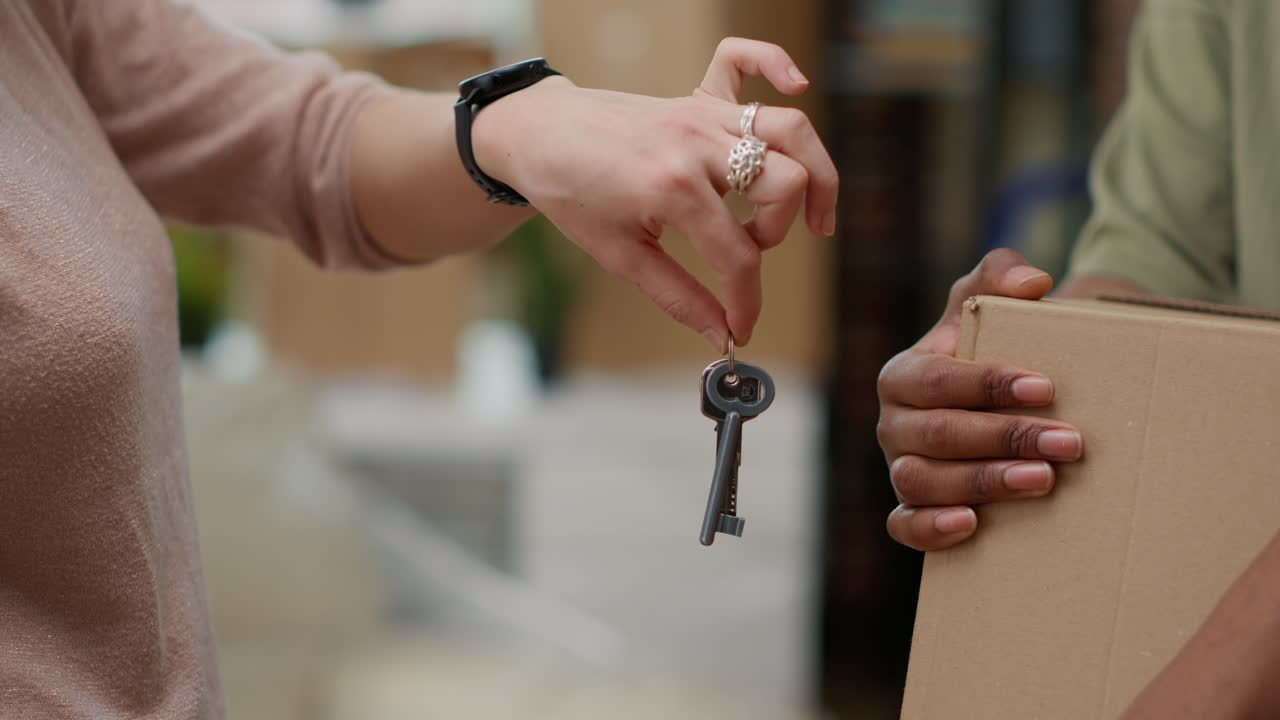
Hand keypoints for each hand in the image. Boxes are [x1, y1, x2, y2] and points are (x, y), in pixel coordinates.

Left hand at [473, 38, 838, 349]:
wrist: (535, 135)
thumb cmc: (570, 194)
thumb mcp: (620, 256)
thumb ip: (678, 297)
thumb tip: (720, 334)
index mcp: (674, 190)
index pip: (739, 256)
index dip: (748, 302)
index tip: (741, 327)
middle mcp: (697, 145)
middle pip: (786, 185)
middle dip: (778, 233)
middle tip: (746, 249)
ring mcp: (701, 115)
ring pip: (790, 130)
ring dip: (811, 173)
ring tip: (807, 212)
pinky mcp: (697, 96)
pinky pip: (746, 59)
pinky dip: (777, 64)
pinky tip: (796, 87)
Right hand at [875, 249, 1083, 549]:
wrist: (999, 407)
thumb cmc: (992, 355)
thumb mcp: (990, 310)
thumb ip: (1001, 276)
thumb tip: (1032, 282)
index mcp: (903, 374)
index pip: (937, 379)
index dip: (988, 384)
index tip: (1046, 388)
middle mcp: (892, 424)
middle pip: (939, 434)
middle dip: (1005, 438)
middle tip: (1070, 443)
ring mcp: (899, 469)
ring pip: (923, 481)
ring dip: (984, 482)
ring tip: (1042, 481)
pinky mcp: (910, 509)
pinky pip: (904, 526)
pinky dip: (930, 529)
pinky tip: (971, 525)